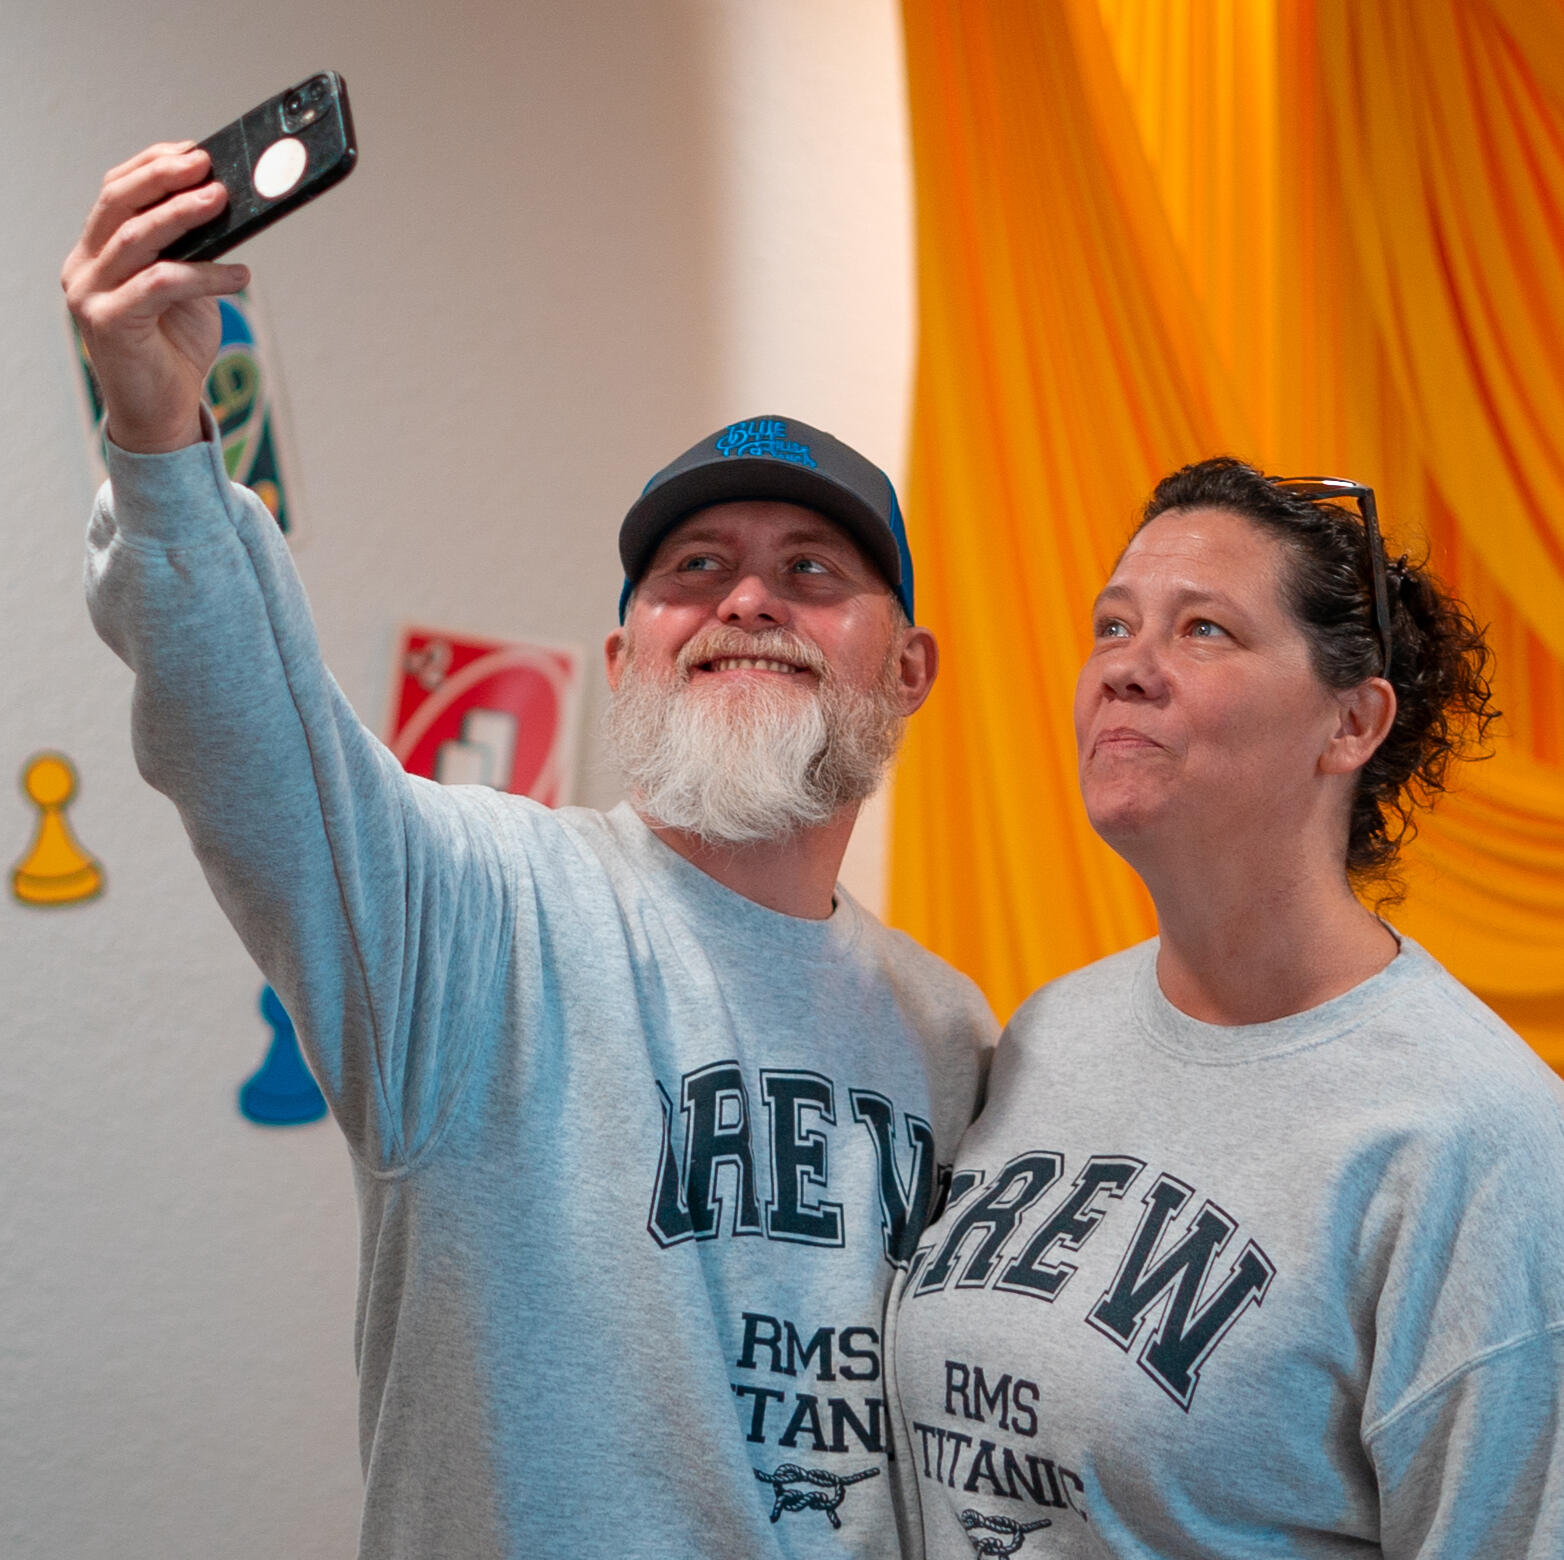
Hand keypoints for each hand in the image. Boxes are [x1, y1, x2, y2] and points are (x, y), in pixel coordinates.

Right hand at [61, 143, 250, 453]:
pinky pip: (159, 283)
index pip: (116, 193)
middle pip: (117, 203)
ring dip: (182, 214)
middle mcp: (82, 267)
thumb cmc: (175, 350)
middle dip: (163, 177)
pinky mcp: (107, 322)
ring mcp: (89, 293)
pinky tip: (241, 276)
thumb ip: (192, 251)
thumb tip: (226, 207)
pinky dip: (203, 274)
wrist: (162, 415)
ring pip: (135, 237)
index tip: (194, 150)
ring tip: (222, 200)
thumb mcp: (187, 290)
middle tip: (207, 164)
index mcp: (96, 252)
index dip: (152, 166)